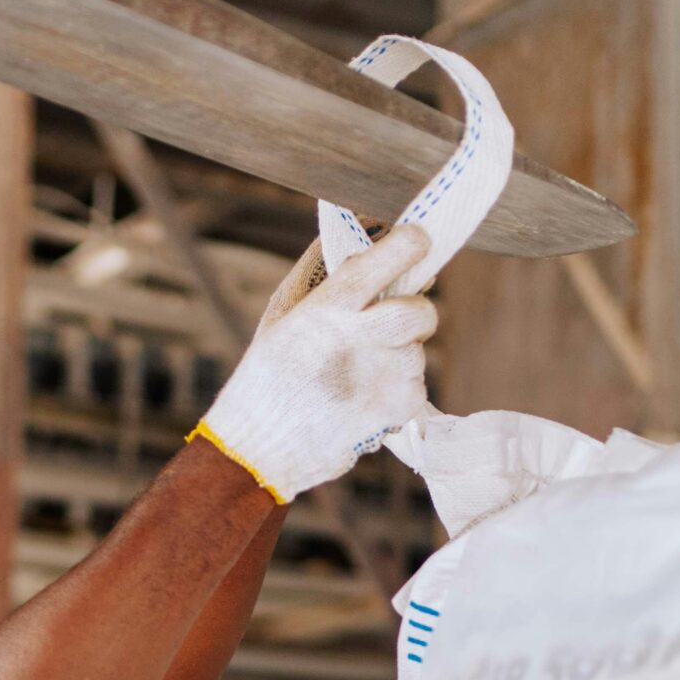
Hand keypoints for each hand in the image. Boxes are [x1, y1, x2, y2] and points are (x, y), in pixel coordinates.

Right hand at [194, 225, 437, 501]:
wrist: (258, 448)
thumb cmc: (267, 375)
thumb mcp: (280, 313)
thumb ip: (321, 270)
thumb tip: (363, 230)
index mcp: (328, 309)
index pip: (388, 260)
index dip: (412, 243)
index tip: (417, 239)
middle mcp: (360, 340)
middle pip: (422, 311)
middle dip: (417, 311)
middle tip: (395, 320)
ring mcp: (383, 378)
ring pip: (417, 352)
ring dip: (398, 355)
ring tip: (360, 371)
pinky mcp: (396, 411)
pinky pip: (416, 386)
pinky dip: (397, 388)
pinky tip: (364, 396)